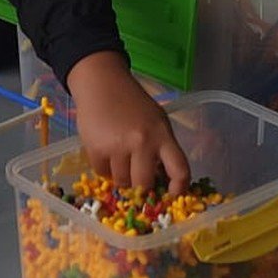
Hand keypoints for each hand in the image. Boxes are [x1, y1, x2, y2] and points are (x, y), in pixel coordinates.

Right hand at [65, 51, 189, 192]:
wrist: (102, 84)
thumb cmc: (133, 103)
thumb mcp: (157, 120)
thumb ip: (162, 147)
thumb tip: (162, 181)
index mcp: (162, 135)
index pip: (180, 169)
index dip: (179, 187)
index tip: (172, 192)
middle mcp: (143, 142)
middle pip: (145, 184)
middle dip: (142, 185)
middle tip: (137, 176)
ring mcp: (119, 147)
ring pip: (122, 182)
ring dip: (121, 176)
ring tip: (120, 159)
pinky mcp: (96, 149)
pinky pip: (102, 174)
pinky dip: (104, 169)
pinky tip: (106, 152)